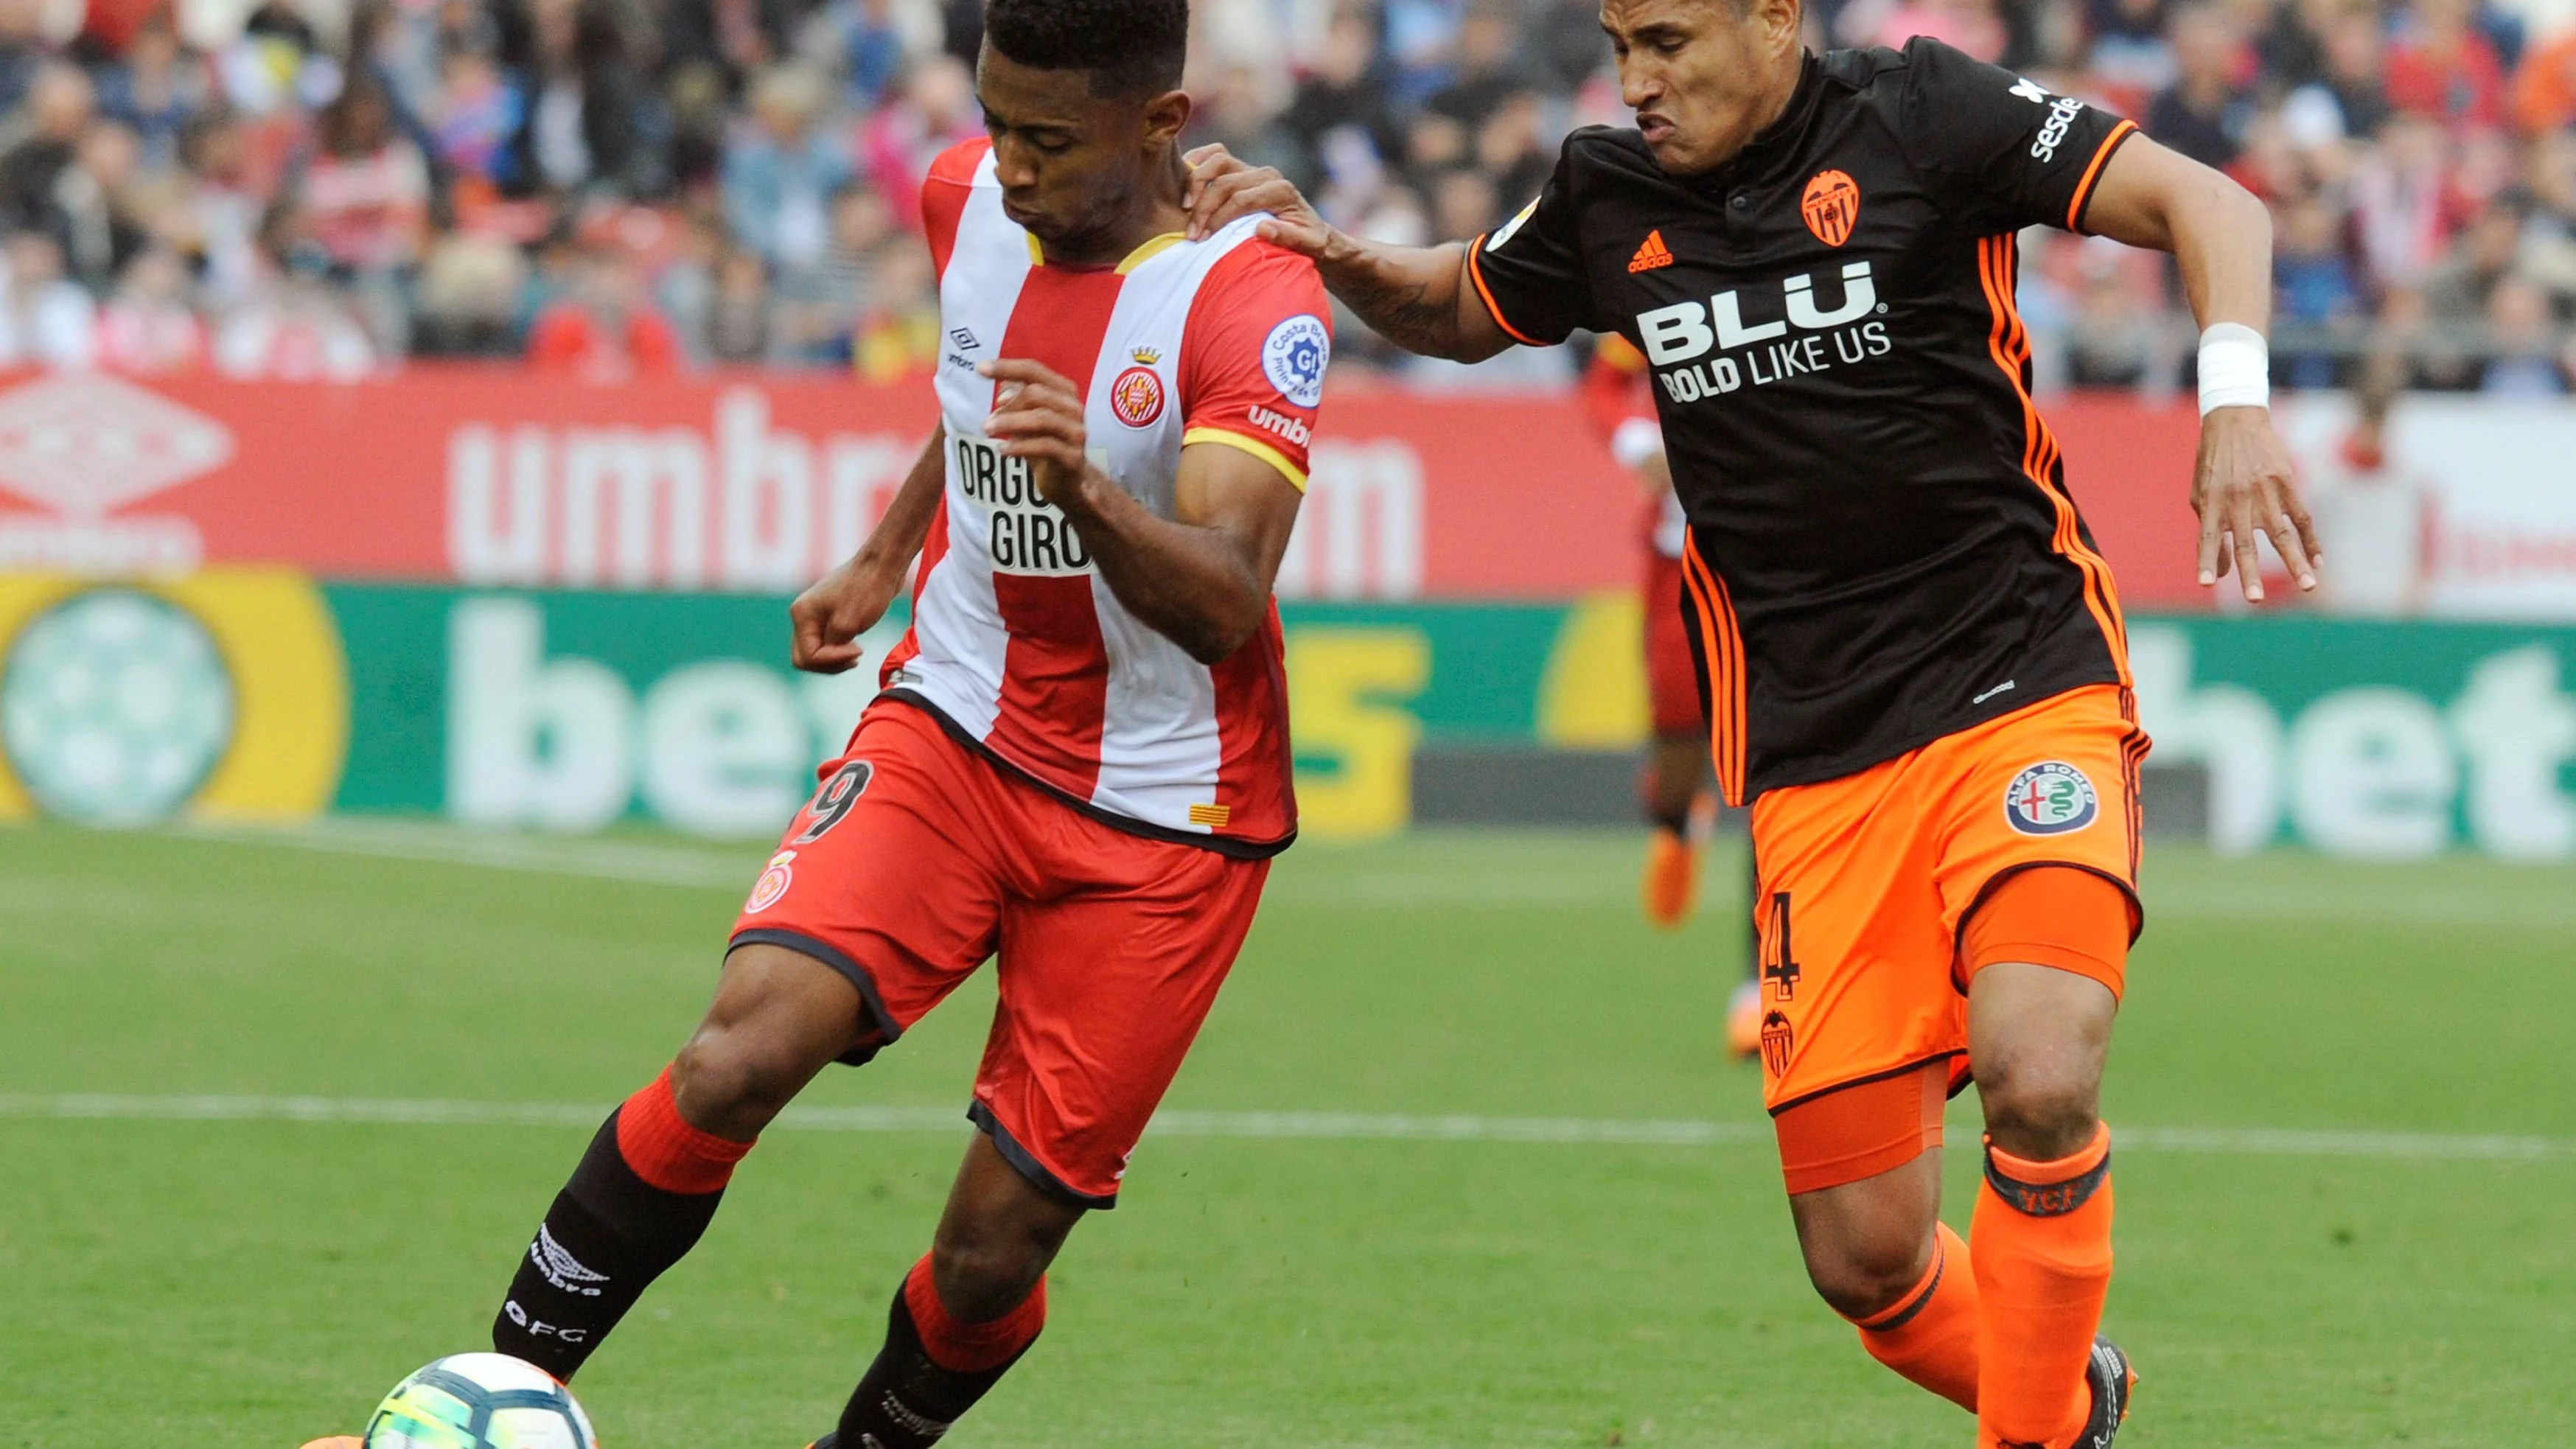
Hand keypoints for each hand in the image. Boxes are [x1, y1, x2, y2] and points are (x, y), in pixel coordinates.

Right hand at [789, 551, 906, 674]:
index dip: (832, 660)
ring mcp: (816, 616)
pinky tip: (856, 648)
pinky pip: (826, 644)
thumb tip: (823, 658)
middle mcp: (803, 615)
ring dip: (835, 659)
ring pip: (815, 653)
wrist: (882, 566)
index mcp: (802, 614)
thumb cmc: (867, 590)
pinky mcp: (829, 617)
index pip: (808, 656)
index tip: (859, 650)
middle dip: (829, 664)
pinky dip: (839, 651)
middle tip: (855, 658)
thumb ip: (832, 646)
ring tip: (858, 653)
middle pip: (805, 657)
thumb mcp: (848, 624)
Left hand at [981, 358, 1094, 511]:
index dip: (1006, 367)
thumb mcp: (1027, 418)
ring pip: (1041, 418)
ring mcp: (1076, 432)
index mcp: (1063, 392)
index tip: (979, 369)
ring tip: (988, 430)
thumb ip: (1017, 400)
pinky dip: (1020, 446)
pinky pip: (1045, 446)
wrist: (1067, 481)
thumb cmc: (1045, 444)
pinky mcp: (1073, 456)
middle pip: (1037, 393)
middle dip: (1007, 404)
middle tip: (986, 420)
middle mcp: (1073, 408)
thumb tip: (1003, 389)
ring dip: (1010, 422)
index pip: (1034, 371)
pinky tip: (1002, 450)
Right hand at [1182, 143, 1332, 252]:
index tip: (1202, 239)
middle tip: (1191, 234)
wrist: (1313, 231)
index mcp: (1281, 190)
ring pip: (1217, 159)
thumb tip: (1262, 228)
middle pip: (1224, 181)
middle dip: (1203, 207)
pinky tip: (1184, 180)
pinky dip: (1198, 160)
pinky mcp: (1242, 168)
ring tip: (1185, 207)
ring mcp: (1252, 168)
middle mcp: (1266, 174)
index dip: (1218, 219)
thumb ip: (1290, 238)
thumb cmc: (1310, 242)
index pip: (1240, 199)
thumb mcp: (1310, 246)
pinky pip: (1216, 153)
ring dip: (1196, 181)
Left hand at [2192, 404, 2320, 602]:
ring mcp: (2265, 493)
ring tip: (2308, 586)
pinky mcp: (2287, 484)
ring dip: (2295, 562)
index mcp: (2212, 504)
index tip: (2207, 583)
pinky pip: (2302, 517)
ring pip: (2282, 535)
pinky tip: (2318, 560)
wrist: (2236, 422)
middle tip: (2254, 600)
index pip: (2207, 539)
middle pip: (2245, 544)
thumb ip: (2209, 532)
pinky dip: (2311, 540)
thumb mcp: (2201, 495)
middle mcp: (2238, 501)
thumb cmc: (2213, 465)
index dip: (2207, 561)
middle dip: (2249, 573)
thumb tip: (2222, 572)